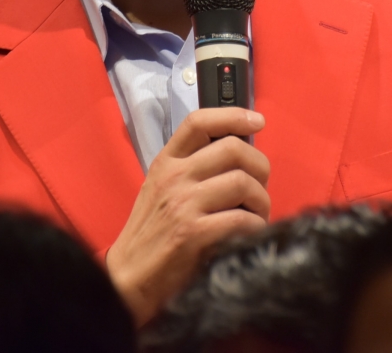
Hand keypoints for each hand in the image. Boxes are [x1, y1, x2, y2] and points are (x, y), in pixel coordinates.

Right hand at [106, 107, 268, 324]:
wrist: (129, 276)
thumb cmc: (151, 234)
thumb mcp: (161, 189)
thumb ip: (191, 169)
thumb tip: (238, 156)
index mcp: (166, 162)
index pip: (199, 122)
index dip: (233, 115)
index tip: (257, 121)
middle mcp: (174, 177)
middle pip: (233, 149)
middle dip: (260, 166)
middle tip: (261, 185)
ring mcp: (183, 204)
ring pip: (243, 182)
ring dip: (261, 201)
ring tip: (257, 215)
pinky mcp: (194, 234)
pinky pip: (243, 219)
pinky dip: (256, 226)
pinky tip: (250, 234)